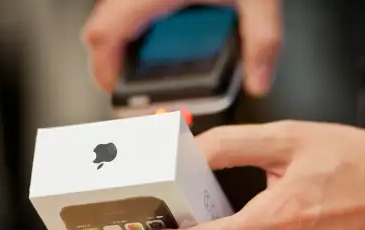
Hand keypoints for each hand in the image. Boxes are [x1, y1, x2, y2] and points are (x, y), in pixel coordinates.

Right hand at [82, 0, 281, 96]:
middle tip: (129, 77)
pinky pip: (129, 2)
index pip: (104, 33)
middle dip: (112, 57)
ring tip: (148, 56)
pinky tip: (165, 24)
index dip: (103, 67)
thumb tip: (259, 81)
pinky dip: (138, 20)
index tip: (114, 86)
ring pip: (113, 11)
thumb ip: (261, 40)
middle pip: (103, 25)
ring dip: (125, 37)